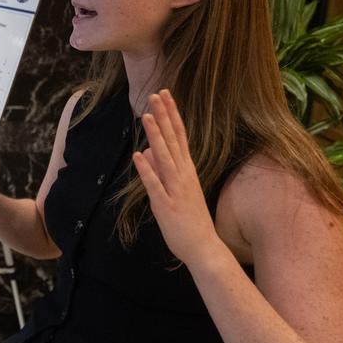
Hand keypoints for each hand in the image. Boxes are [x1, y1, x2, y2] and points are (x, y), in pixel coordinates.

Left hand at [131, 90, 225, 267]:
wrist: (204, 248)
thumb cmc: (190, 220)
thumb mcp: (176, 190)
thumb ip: (162, 170)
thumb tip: (147, 151)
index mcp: (186, 171)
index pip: (179, 136)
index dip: (171, 115)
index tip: (165, 95)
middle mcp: (183, 176)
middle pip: (173, 141)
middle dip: (165, 116)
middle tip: (157, 93)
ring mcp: (175, 190)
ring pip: (164, 158)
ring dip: (156, 136)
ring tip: (147, 115)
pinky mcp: (166, 206)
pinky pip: (155, 185)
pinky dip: (147, 169)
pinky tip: (138, 155)